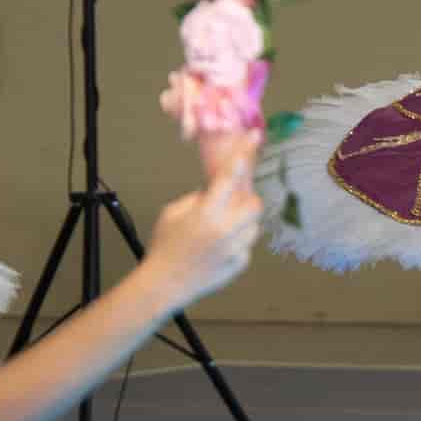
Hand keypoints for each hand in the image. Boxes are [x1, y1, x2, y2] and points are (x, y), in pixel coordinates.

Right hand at [148, 140, 264, 303]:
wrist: (165, 283)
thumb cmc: (165, 245)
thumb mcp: (174, 212)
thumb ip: (200, 198)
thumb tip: (219, 191)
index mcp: (206, 212)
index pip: (230, 177)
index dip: (244, 154)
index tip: (255, 137)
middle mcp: (225, 229)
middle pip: (253, 202)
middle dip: (245, 200)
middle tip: (230, 203)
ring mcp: (236, 248)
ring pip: (253, 224)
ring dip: (242, 222)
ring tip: (220, 230)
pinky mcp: (241, 262)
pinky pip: (247, 244)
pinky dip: (237, 242)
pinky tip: (217, 249)